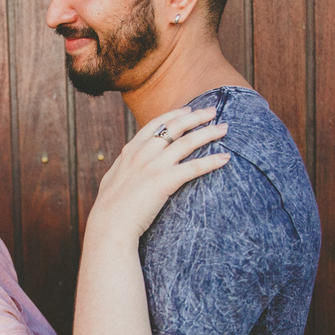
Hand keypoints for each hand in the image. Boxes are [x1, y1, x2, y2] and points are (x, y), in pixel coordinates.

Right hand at [89, 106, 228, 240]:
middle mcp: (143, 153)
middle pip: (174, 127)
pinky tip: (225, 158)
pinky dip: (211, 161)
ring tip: (224, 128)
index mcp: (130, 151)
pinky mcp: (164, 181)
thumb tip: (126, 165)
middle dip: (196, 117)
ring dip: (208, 132)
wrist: (109, 224)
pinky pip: (193, 167)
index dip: (174, 115)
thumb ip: (124, 167)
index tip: (188, 110)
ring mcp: (154, 166)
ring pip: (187, 142)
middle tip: (212, 111)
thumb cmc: (109, 208)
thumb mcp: (113, 179)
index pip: (156, 124)